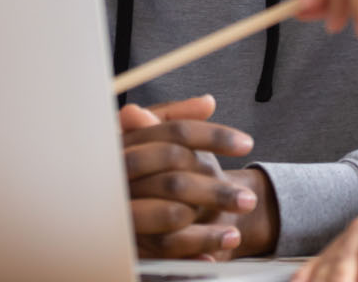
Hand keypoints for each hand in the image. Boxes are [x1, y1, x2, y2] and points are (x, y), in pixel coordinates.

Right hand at [120, 95, 258, 258]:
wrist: (108, 212)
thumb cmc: (143, 167)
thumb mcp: (155, 138)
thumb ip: (177, 118)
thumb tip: (207, 103)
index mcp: (127, 142)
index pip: (176, 133)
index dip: (214, 136)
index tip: (247, 144)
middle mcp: (119, 173)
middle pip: (176, 178)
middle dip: (216, 191)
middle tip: (249, 200)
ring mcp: (118, 207)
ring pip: (172, 214)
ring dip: (208, 228)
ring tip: (236, 234)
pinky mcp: (124, 240)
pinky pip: (165, 246)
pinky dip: (194, 248)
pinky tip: (214, 253)